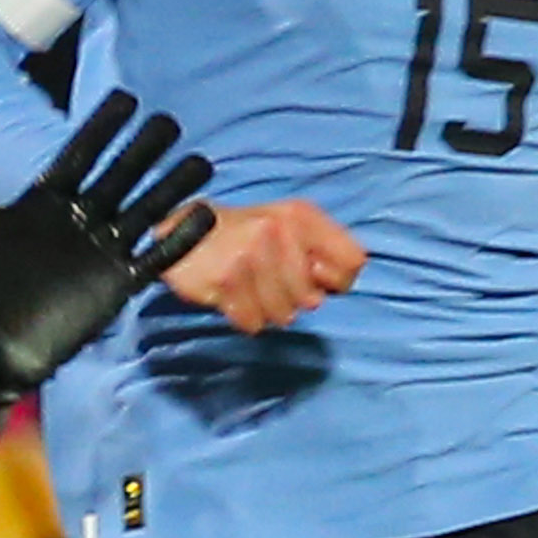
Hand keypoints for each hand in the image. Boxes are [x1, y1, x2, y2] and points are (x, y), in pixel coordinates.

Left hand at [0, 91, 219, 412]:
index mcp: (44, 201)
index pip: (79, 155)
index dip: (101, 129)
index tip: (126, 99)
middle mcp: (78, 221)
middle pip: (119, 177)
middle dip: (143, 150)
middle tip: (169, 121)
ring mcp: (99, 252)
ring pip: (143, 212)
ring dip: (171, 188)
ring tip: (202, 161)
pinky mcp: (113, 285)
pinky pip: (153, 259)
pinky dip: (178, 240)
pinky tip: (204, 215)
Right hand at [159, 199, 366, 334]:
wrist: (184, 234)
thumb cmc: (246, 237)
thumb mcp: (289, 228)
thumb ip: (320, 252)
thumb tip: (333, 287)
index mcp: (302, 215)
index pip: (353, 261)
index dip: (337, 281)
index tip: (314, 277)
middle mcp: (279, 230)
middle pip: (314, 299)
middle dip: (293, 300)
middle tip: (269, 280)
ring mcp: (251, 254)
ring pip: (284, 315)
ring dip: (266, 309)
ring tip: (249, 285)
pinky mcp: (227, 279)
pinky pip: (253, 322)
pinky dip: (244, 316)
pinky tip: (233, 294)